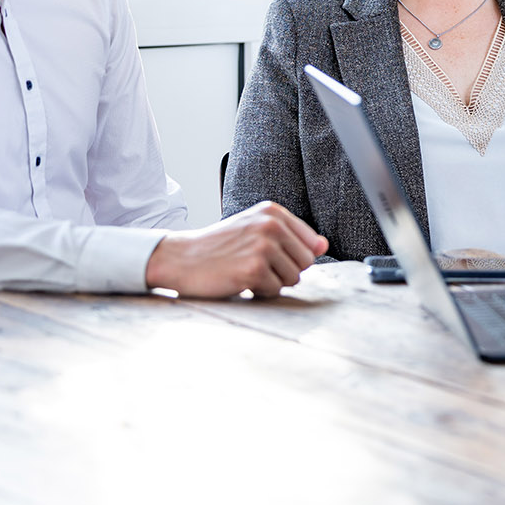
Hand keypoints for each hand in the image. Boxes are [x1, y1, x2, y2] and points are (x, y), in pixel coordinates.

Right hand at [145, 201, 328, 298]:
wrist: (181, 258)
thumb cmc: (219, 246)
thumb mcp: (254, 230)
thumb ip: (290, 236)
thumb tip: (323, 246)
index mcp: (272, 212)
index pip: (310, 243)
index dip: (292, 257)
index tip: (268, 255)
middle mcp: (270, 225)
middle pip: (306, 262)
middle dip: (284, 271)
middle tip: (255, 265)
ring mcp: (263, 247)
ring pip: (293, 278)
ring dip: (272, 282)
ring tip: (246, 271)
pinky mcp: (254, 269)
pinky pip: (275, 291)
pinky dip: (259, 292)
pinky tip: (239, 280)